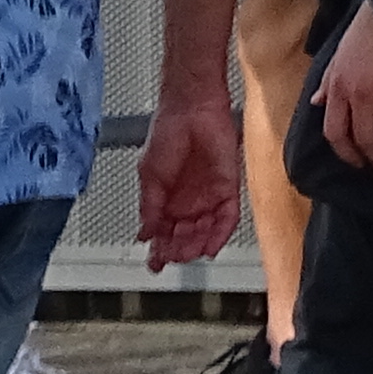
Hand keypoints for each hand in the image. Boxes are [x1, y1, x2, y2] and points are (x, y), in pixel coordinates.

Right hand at [135, 90, 239, 268]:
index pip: (164, 232)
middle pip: (185, 237)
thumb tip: (144, 233)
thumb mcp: (149, 176)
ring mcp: (208, 196)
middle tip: (173, 258)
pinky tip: (211, 246)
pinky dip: (220, 234)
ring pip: (205, 232)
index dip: (159, 250)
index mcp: (166, 198)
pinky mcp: (228, 189)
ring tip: (190, 253)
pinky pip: (227, 218)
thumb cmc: (167, 132)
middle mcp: (188, 201)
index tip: (155, 264)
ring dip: (197, 246)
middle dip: (179, 250)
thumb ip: (149, 207)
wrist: (192, 108)